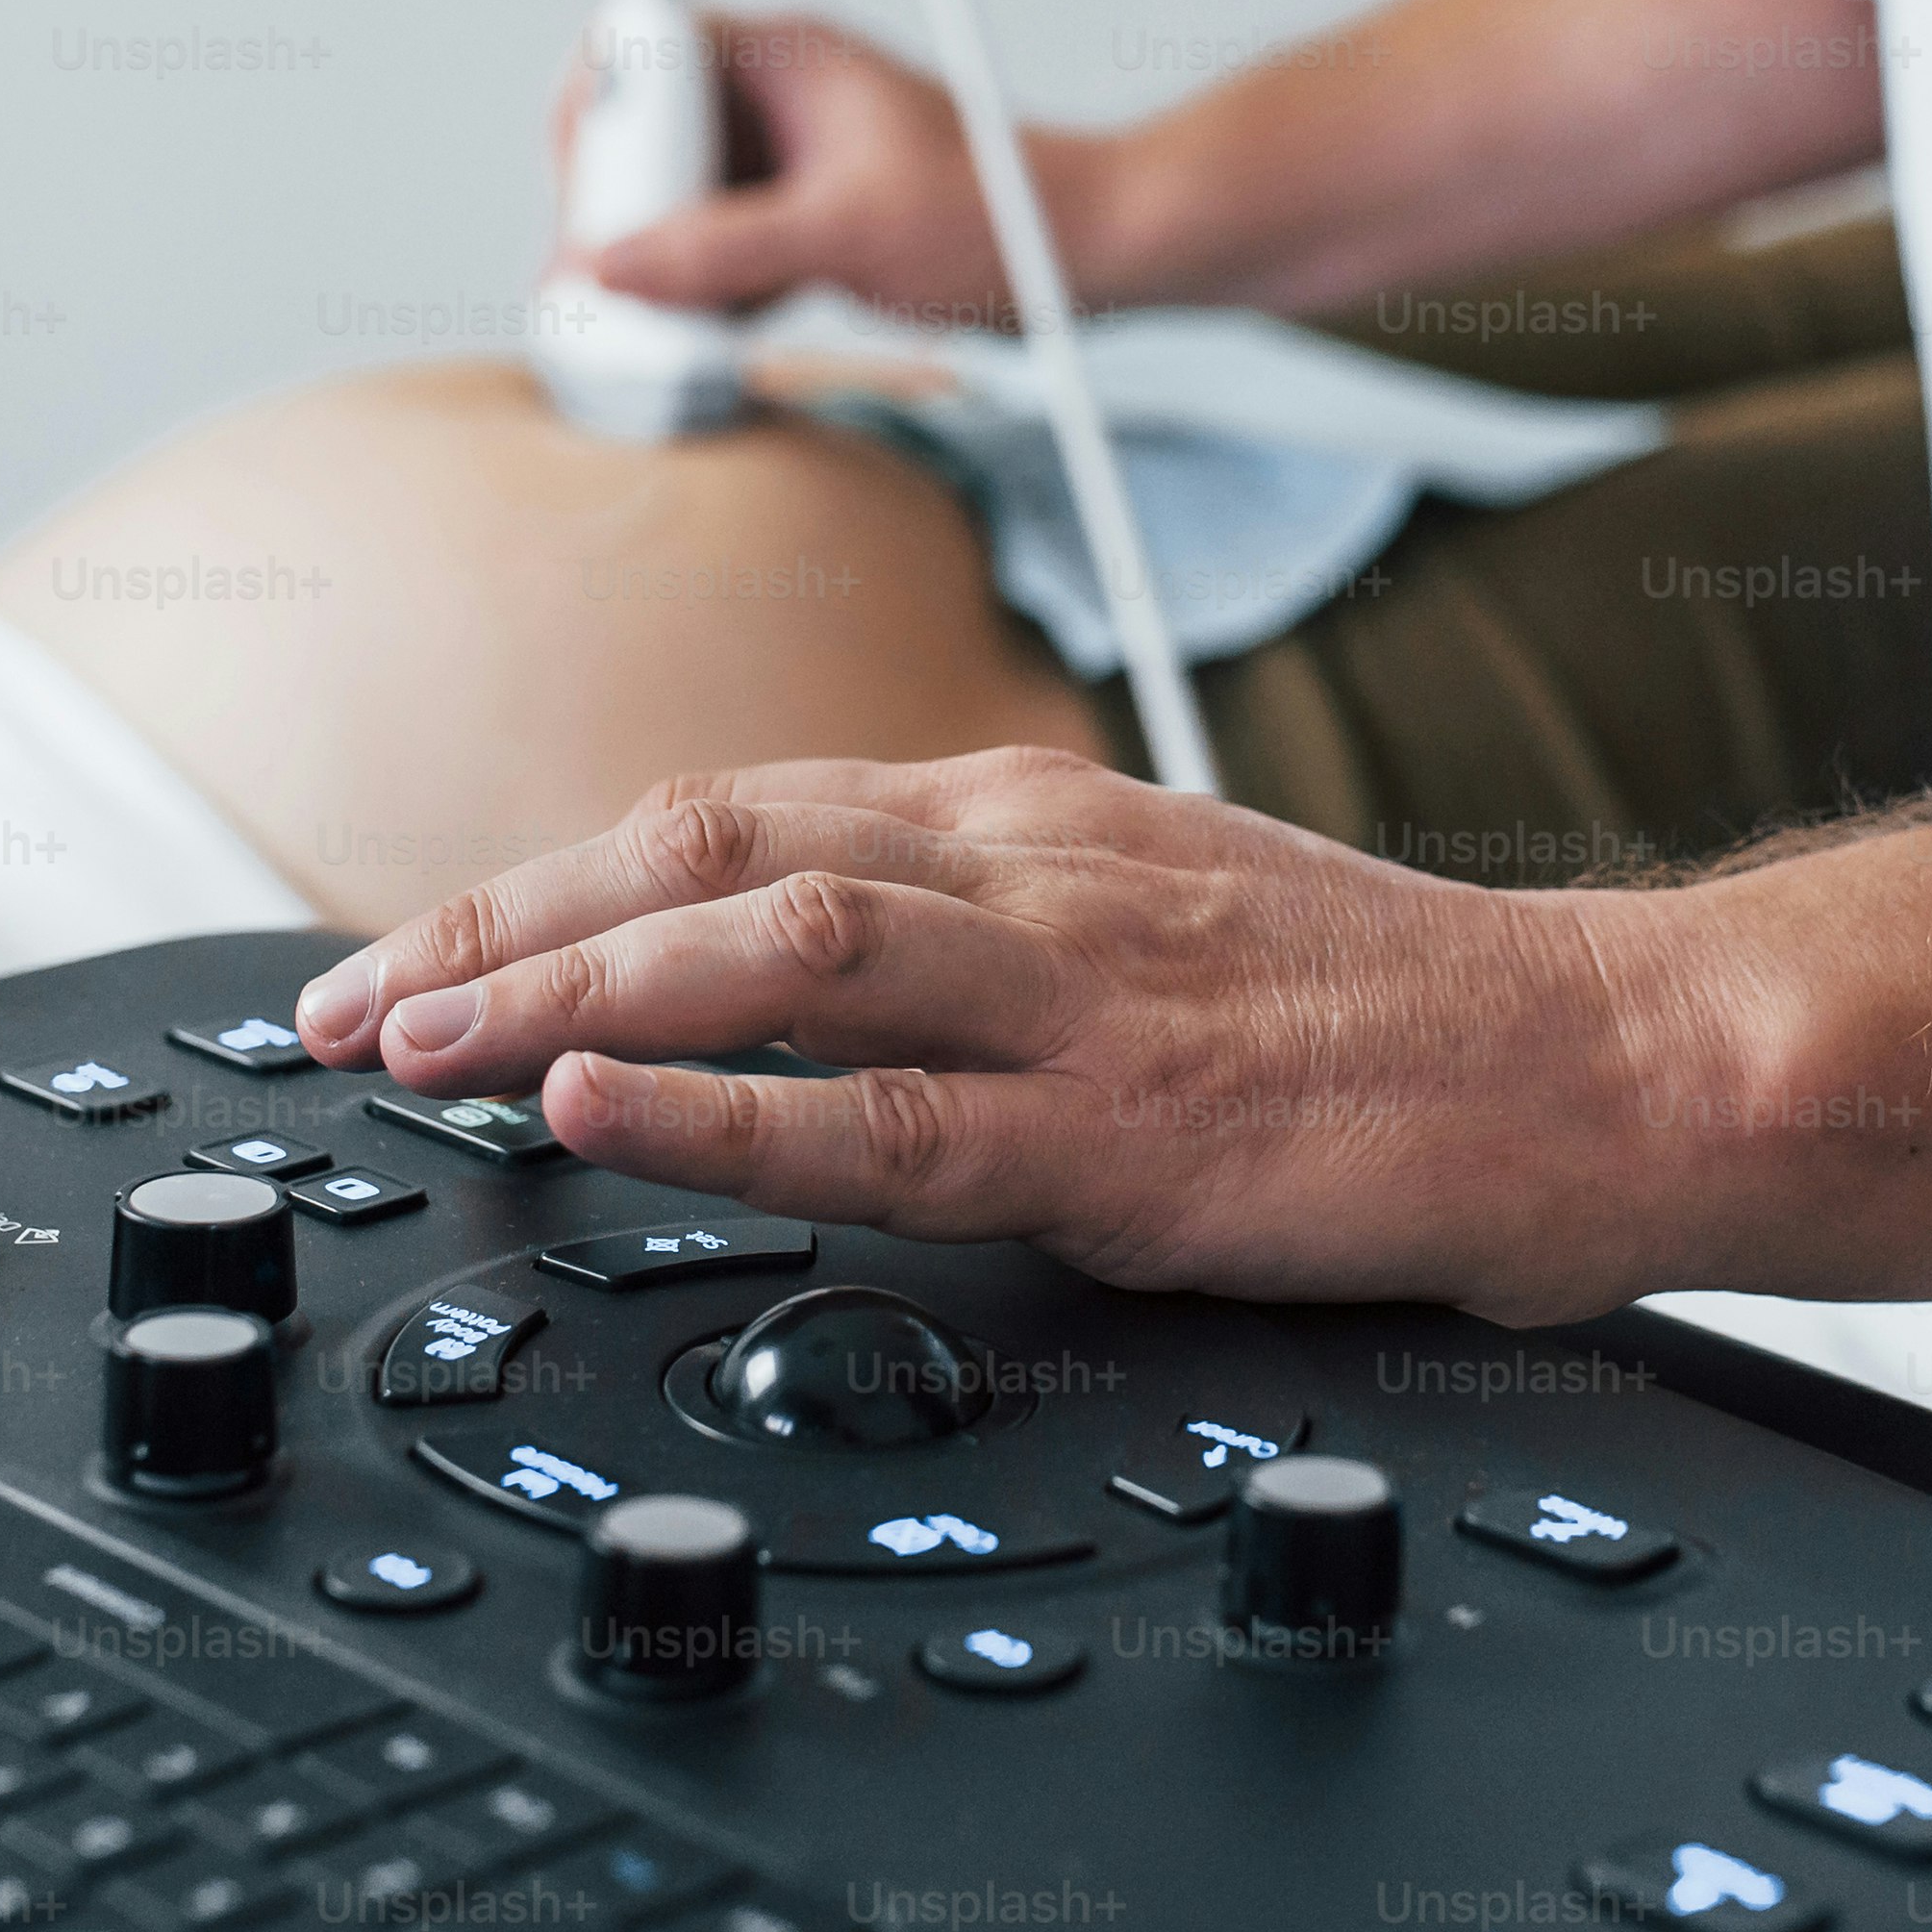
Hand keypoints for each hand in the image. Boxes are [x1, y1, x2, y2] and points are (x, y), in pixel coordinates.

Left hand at [293, 751, 1741, 1321]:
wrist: (1597, 1058)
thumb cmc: (1385, 1013)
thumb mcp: (1156, 909)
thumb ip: (987, 925)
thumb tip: (809, 969)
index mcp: (1028, 814)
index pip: (732, 807)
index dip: (548, 873)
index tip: (416, 940)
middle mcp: (1029, 863)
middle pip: (702, 841)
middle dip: (494, 916)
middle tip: (335, 1000)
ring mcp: (1074, 984)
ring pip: (766, 936)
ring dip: (561, 984)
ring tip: (410, 1042)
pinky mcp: (1123, 1124)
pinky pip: (881, 1108)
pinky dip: (713, 1104)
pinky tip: (591, 1108)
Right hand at [559, 11, 1128, 324]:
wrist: (1084, 253)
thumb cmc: (996, 213)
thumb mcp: (844, 234)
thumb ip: (721, 251)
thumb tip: (607, 268)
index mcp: (783, 52)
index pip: (641, 40)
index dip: (600, 116)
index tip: (593, 199)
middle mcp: (775, 91)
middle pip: (644, 128)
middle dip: (617, 207)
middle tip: (605, 280)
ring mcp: (788, 152)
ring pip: (676, 191)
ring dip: (658, 255)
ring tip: (650, 318)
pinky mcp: (803, 210)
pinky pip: (719, 238)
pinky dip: (705, 285)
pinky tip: (706, 332)